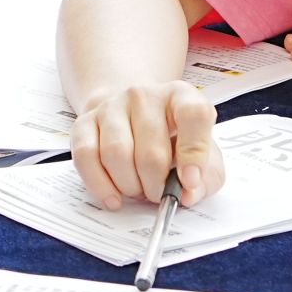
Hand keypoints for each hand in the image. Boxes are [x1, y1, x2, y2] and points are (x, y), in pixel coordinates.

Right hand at [70, 81, 223, 211]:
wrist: (132, 117)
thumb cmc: (172, 140)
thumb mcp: (203, 155)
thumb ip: (207, 177)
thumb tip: (188, 194)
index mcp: (181, 96)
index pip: (194, 114)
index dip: (194, 152)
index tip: (190, 182)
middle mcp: (144, 95)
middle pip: (151, 150)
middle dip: (155, 185)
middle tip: (158, 194)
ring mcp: (111, 106)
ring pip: (116, 155)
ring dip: (129, 186)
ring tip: (137, 189)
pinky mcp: (84, 122)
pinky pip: (86, 157)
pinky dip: (100, 185)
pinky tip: (114, 197)